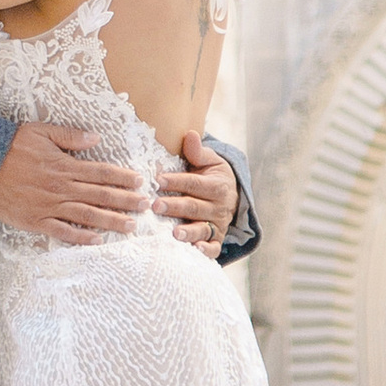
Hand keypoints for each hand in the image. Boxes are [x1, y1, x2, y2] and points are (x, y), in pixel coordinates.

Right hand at [0, 122, 146, 243]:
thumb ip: (69, 135)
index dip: (122, 177)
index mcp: (64, 165)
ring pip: (87, 216)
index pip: (100, 172)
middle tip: (146, 205)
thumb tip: (96, 137)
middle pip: (99, 196)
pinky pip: (62, 232)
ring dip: (111, 221)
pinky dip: (81, 237)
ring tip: (131, 226)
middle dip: (125, 201)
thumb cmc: (9, 147)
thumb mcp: (39, 131)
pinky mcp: (35, 221)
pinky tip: (97, 241)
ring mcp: (48, 206)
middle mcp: (60, 187)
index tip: (139, 182)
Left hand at [155, 134, 238, 254]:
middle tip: (155, 206)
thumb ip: (197, 152)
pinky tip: (195, 251)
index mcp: (216, 184)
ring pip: (203, 228)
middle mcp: (218, 206)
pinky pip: (214, 247)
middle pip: (195, 206)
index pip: (193, 183)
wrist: (230, 194)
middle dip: (175, 206)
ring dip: (189, 231)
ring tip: (174, 233)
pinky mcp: (217, 239)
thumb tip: (190, 135)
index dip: (176, 182)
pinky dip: (206, 251)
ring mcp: (218, 224)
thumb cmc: (211, 175)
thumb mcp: (209, 160)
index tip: (158, 180)